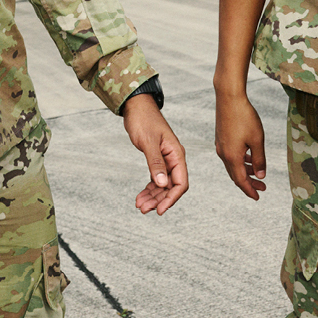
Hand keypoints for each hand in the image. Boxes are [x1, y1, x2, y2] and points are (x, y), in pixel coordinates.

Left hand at [122, 94, 188, 214]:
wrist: (136, 107)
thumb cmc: (143, 120)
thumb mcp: (148, 142)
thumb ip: (155, 163)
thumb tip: (161, 184)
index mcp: (177, 154)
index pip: (180, 182)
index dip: (171, 198)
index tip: (159, 210)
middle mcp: (174, 159)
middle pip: (171, 187)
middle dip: (159, 200)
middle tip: (143, 209)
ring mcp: (166, 160)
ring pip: (162, 185)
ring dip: (153, 196)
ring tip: (139, 205)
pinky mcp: (157, 160)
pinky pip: (156, 179)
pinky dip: (149, 189)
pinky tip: (141, 196)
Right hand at [214, 88, 267, 199]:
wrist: (229, 97)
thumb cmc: (244, 117)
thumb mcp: (257, 140)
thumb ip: (259, 160)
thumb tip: (261, 175)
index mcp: (232, 157)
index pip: (241, 181)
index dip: (250, 190)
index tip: (258, 197)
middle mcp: (223, 154)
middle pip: (236, 175)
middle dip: (249, 183)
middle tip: (262, 188)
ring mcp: (221, 146)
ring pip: (233, 165)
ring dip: (245, 172)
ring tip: (258, 173)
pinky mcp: (221, 138)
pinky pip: (230, 156)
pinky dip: (240, 161)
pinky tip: (249, 158)